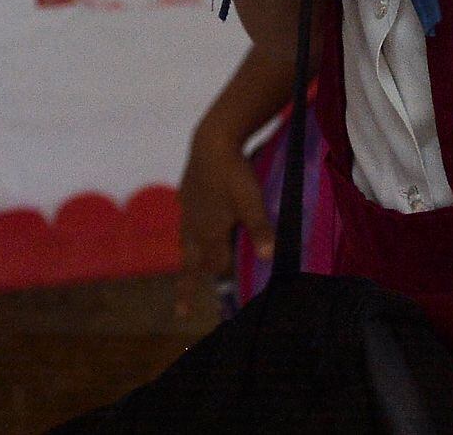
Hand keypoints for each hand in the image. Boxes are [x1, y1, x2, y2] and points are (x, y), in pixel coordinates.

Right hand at [174, 108, 276, 337]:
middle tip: (182, 310)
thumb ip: (260, 230)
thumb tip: (269, 258)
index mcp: (209, 233)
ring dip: (189, 257)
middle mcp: (193, 226)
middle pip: (191, 263)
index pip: (215, 267)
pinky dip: (190, 229)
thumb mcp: (252, 203)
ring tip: (189, 267)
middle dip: (188, 287)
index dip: (224, 278)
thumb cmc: (235, 174)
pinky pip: (186, 219)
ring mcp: (186, 210)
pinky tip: (193, 224)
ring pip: (186, 242)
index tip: (229, 293)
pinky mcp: (184, 194)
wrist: (211, 142)